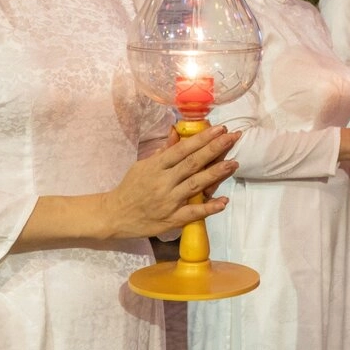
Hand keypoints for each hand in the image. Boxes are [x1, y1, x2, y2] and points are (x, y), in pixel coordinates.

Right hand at [100, 125, 240, 238]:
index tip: (219, 129)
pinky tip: (223, 201)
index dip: (202, 138)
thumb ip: (163, 150)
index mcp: (156, 166)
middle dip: (214, 149)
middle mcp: (163, 182)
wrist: (115, 215)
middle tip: (233, 138)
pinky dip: (208, 208)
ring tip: (234, 163)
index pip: (182, 149)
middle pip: (192, 163)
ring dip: (216, 174)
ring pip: (195, 185)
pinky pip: (193, 213)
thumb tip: (176, 131)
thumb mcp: (143, 165)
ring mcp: (168, 201)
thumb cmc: (131, 187)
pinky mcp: (171, 220)